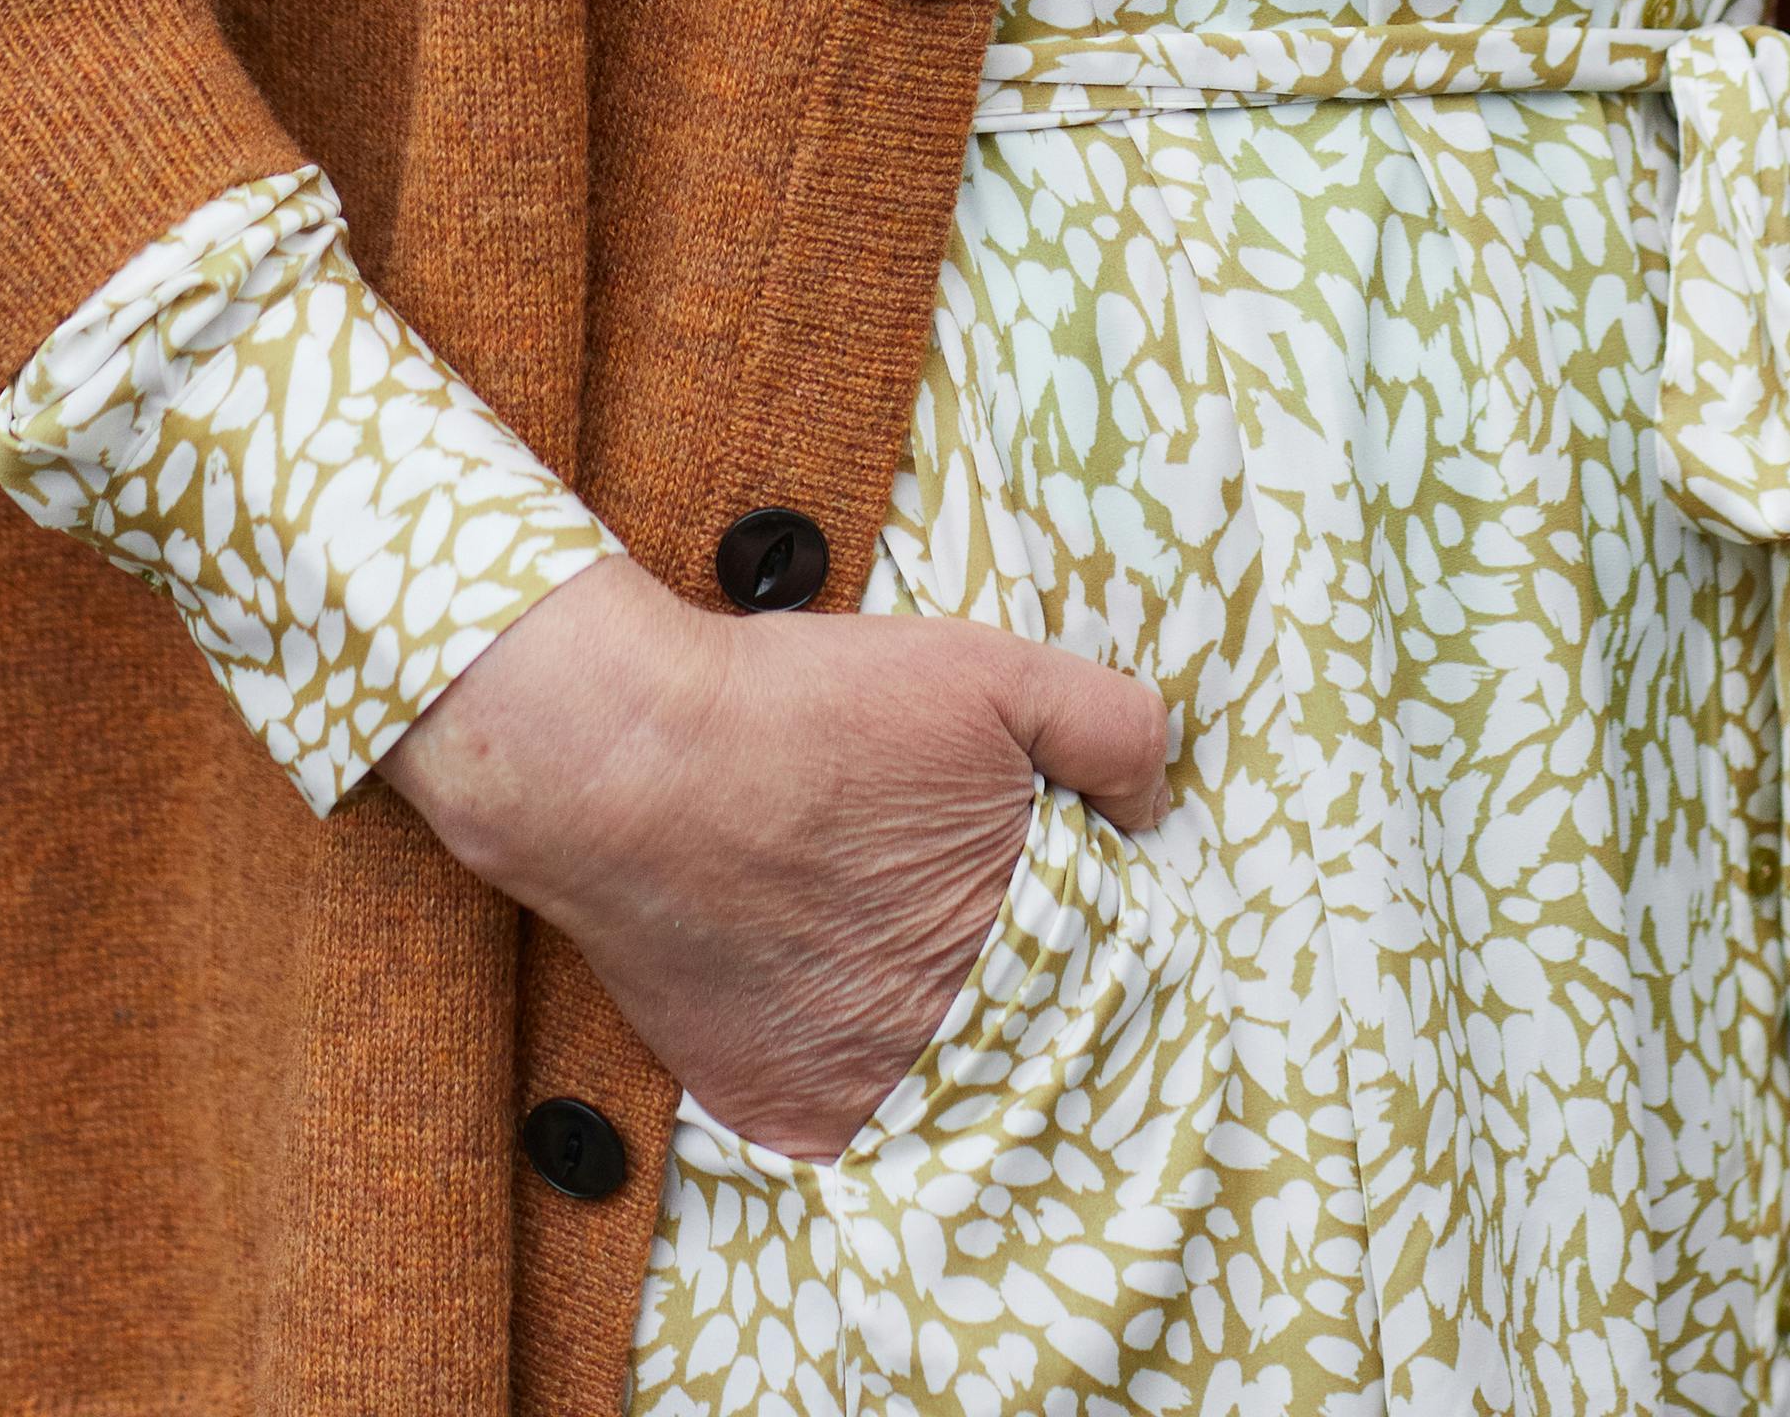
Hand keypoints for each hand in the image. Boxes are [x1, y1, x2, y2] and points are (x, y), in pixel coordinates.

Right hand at [382, 551, 1167, 1158]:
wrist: (633, 762)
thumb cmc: (811, 709)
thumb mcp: (991, 672)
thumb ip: (1107, 730)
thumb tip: (1156, 803)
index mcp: (1020, 939)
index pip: (1098, 971)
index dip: (1079, 923)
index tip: (1042, 890)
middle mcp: (950, 1038)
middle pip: (1019, 1028)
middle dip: (1010, 980)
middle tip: (946, 910)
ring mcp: (858, 1090)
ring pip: (938, 1077)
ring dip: (933, 1032)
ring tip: (883, 950)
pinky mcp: (774, 1109)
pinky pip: (844, 1117)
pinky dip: (850, 1072)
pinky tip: (828, 998)